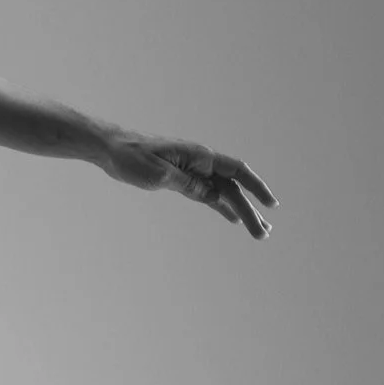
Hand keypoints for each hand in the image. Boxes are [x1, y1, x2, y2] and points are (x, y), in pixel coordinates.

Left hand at [103, 129, 274, 237]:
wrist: (112, 149)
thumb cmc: (132, 157)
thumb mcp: (159, 174)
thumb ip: (188, 185)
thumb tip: (213, 196)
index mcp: (199, 156)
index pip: (237, 171)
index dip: (257, 187)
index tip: (271, 204)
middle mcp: (200, 163)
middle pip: (233, 188)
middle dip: (250, 211)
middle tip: (263, 234)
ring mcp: (192, 172)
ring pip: (223, 193)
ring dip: (240, 212)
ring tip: (258, 231)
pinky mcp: (181, 180)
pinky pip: (207, 195)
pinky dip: (221, 207)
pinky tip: (232, 219)